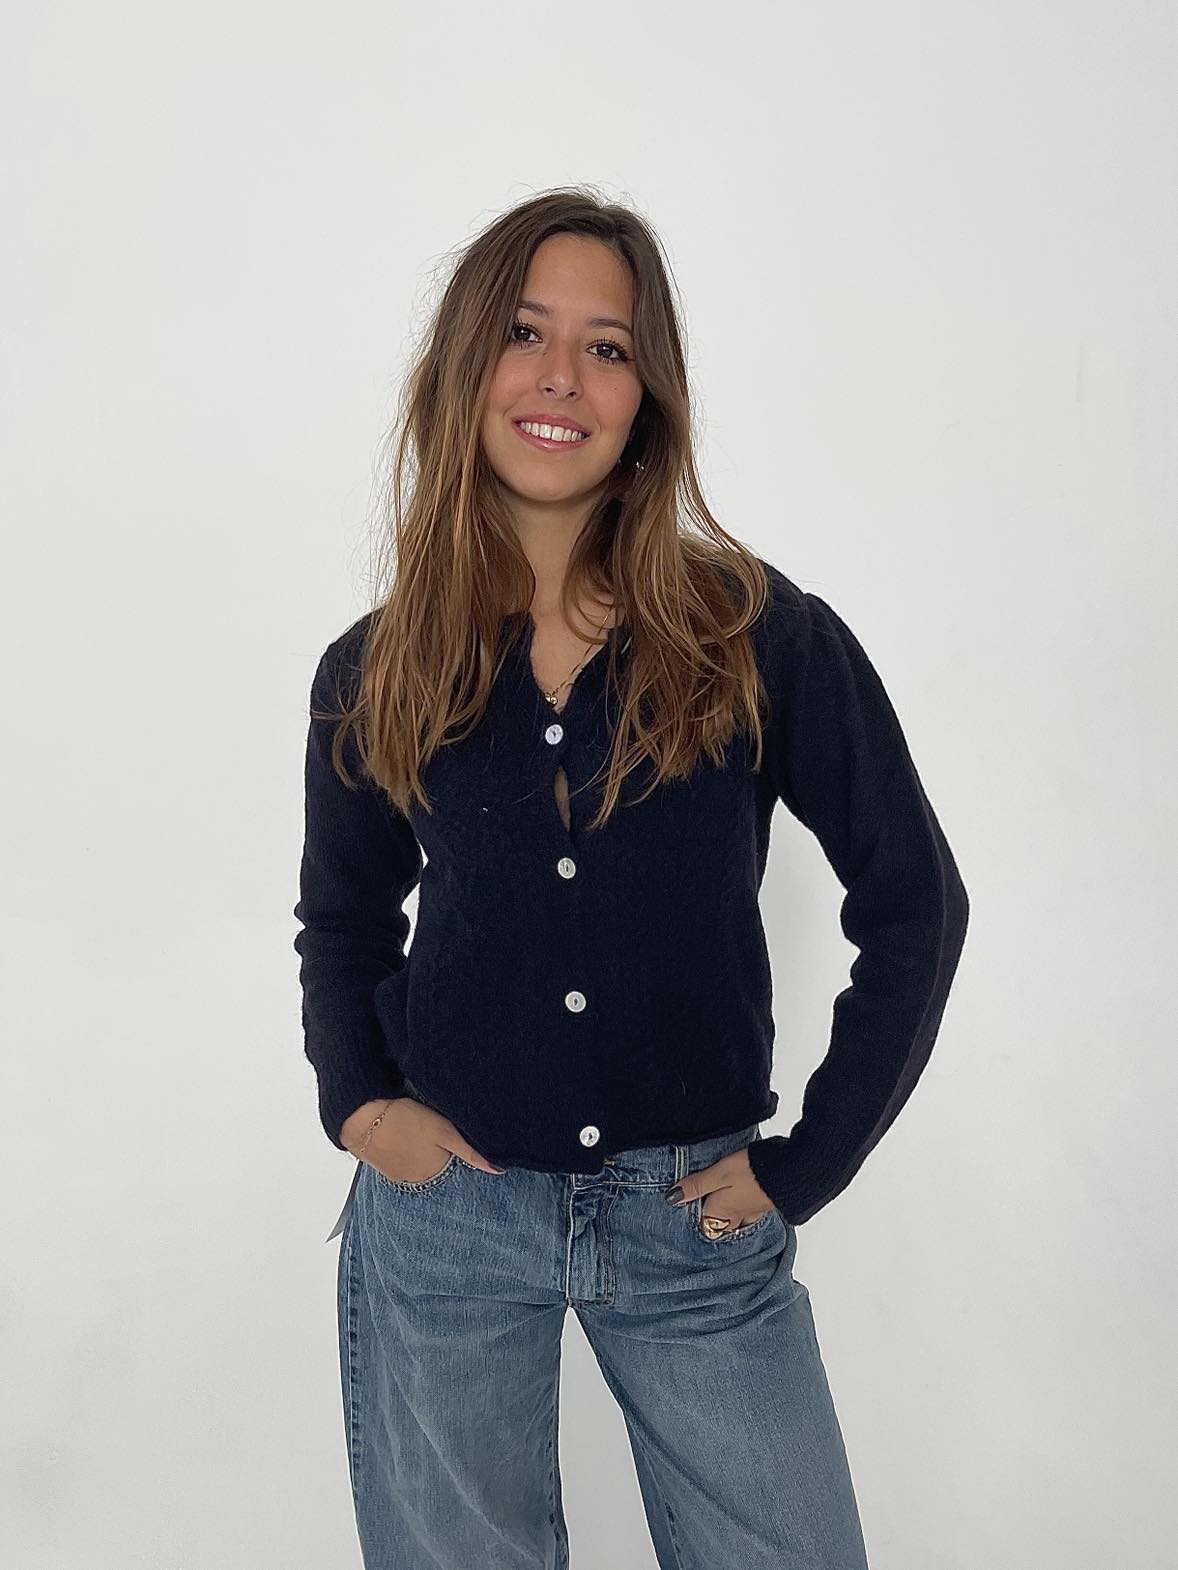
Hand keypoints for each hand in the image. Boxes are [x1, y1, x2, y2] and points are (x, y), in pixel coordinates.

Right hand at [342, 1097, 505, 1184]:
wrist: (362, 1117)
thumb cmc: (404, 1120)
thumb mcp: (444, 1131)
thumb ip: (471, 1151)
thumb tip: (499, 1170)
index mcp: (437, 1173)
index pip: (458, 1166)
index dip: (459, 1150)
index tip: (454, 1136)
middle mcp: (419, 1180)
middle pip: (440, 1167)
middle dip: (441, 1153)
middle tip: (431, 1131)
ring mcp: (401, 1176)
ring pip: (421, 1164)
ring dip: (423, 1153)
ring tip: (417, 1133)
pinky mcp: (386, 1167)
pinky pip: (404, 1162)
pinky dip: (407, 1152)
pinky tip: (404, 1137)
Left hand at [666, 1146, 775, 1231]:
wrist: (788, 1171)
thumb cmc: (751, 1172)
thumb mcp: (717, 1174)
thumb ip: (696, 1186)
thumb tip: (672, 1197)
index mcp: (720, 1214)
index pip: (701, 1225)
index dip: (692, 1217)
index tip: (684, 1207)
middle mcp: (735, 1218)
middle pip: (717, 1226)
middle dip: (709, 1219)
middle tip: (700, 1205)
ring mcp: (752, 1213)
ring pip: (733, 1219)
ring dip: (725, 1213)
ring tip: (718, 1200)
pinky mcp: (764, 1205)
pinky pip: (747, 1211)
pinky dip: (741, 1206)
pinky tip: (741, 1196)